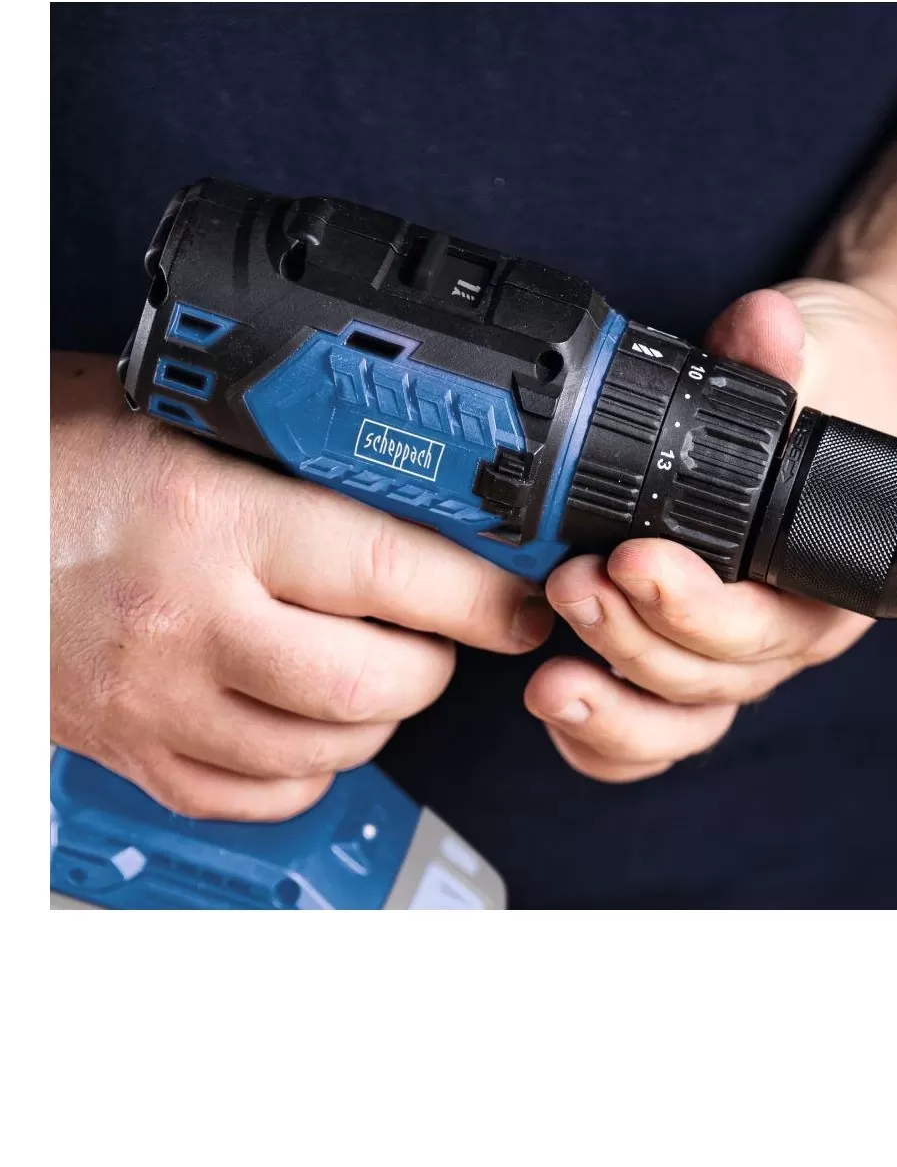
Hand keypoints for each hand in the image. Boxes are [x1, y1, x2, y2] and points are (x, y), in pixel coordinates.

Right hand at [51, 355, 552, 818]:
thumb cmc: (61, 456)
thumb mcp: (184, 422)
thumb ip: (292, 454)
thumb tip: (414, 478)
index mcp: (212, 516)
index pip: (390, 570)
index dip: (478, 595)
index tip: (517, 603)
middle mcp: (188, 617)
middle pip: (370, 682)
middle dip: (435, 664)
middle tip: (442, 632)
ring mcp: (158, 698)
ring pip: (325, 749)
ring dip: (380, 716)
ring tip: (377, 669)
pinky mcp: (134, 749)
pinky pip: (257, 794)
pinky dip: (309, 767)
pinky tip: (308, 721)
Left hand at [525, 279, 896, 782]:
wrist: (857, 399)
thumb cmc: (847, 388)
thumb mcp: (826, 351)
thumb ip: (787, 351)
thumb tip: (764, 326)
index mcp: (828, 574)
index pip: (766, 620)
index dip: (695, 607)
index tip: (635, 560)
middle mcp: (785, 628)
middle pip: (711, 676)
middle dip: (632, 640)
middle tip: (571, 585)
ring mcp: (732, 650)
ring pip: (680, 716)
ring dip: (611, 706)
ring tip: (548, 681)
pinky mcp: (685, 652)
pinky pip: (653, 728)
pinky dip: (605, 739)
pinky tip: (558, 709)